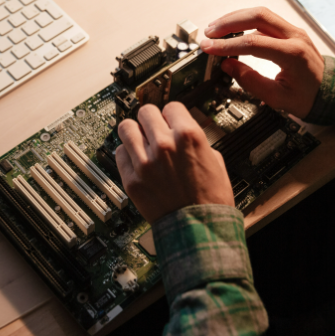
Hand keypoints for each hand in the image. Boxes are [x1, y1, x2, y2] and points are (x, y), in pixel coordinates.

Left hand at [115, 102, 233, 224]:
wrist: (199, 228)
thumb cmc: (210, 198)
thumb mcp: (215, 159)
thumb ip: (195, 140)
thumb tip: (181, 130)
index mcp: (188, 136)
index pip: (171, 106)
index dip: (172, 115)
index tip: (169, 121)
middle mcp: (164, 145)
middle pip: (146, 112)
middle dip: (151, 120)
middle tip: (153, 129)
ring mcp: (145, 162)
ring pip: (126, 128)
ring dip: (134, 132)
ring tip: (140, 141)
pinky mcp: (132, 179)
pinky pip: (119, 153)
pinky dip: (127, 154)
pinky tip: (136, 160)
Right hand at [200, 7, 323, 118]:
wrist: (331, 92)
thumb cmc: (308, 97)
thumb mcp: (276, 97)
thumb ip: (250, 80)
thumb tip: (227, 65)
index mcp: (293, 54)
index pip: (253, 42)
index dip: (227, 45)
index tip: (209, 47)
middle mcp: (294, 36)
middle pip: (257, 16)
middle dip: (229, 22)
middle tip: (209, 32)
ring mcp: (293, 31)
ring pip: (260, 13)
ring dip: (235, 18)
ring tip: (215, 28)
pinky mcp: (289, 31)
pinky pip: (264, 19)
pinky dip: (245, 21)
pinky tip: (231, 29)